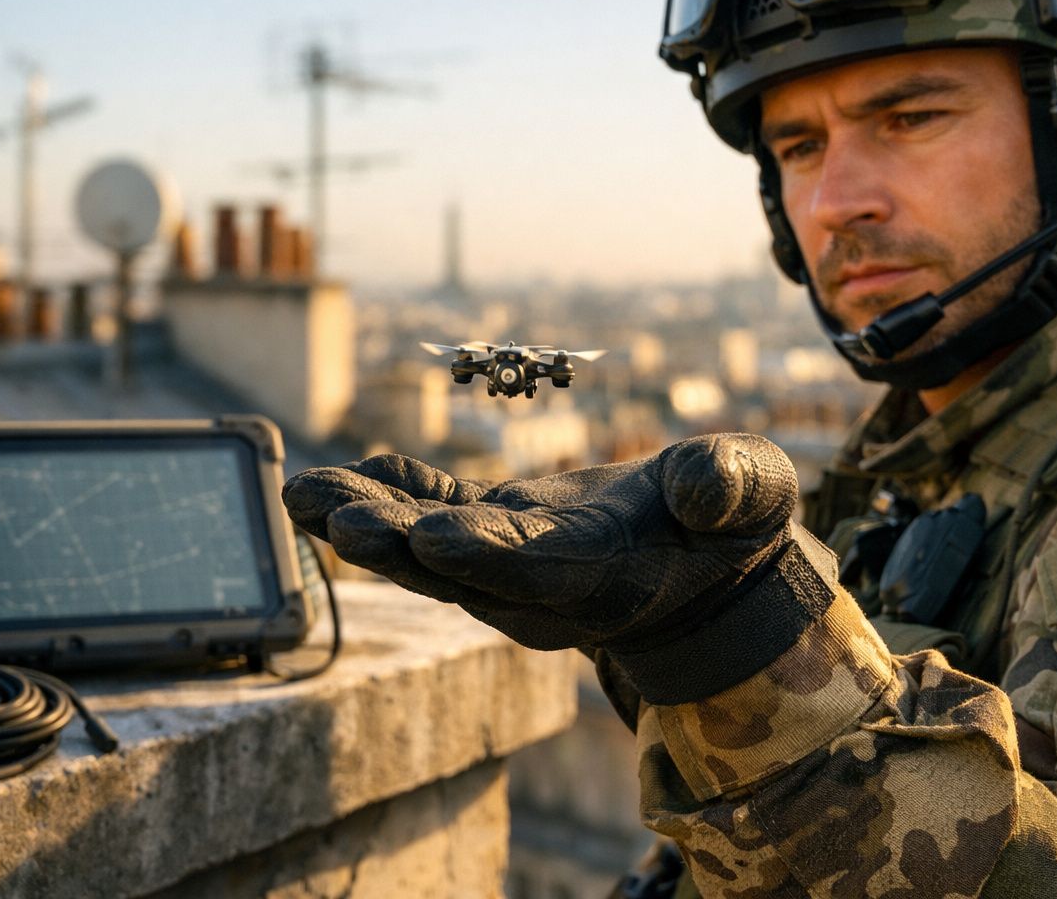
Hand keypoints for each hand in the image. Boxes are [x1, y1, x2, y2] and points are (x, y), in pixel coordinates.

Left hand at [282, 434, 839, 703]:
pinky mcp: (502, 536)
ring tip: (303, 491)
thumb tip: (698, 486)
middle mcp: (547, 589)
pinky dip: (398, 491)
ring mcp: (516, 566)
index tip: (429, 536)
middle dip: (396, 549)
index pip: (540, 574)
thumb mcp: (753, 496)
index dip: (485, 557)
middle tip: (333, 521)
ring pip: (433, 551)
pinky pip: (440, 514)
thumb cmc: (734, 524)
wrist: (709, 563)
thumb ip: (732, 488)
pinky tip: (356, 468)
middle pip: (462, 575)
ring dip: (370, 523)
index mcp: (609, 582)